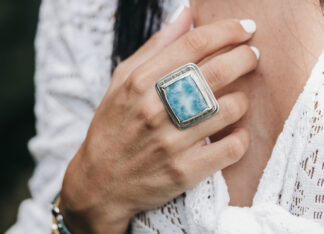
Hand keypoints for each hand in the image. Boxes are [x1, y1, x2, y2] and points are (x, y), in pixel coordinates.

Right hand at [60, 8, 257, 233]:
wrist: (101, 181)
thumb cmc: (113, 127)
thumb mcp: (121, 81)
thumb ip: (155, 47)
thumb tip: (186, 13)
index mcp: (139, 83)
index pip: (194, 45)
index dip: (227, 31)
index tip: (245, 28)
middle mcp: (154, 110)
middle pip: (216, 72)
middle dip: (245, 57)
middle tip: (252, 56)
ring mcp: (170, 143)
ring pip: (230, 109)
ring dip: (242, 100)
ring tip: (236, 99)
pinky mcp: (184, 172)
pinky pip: (231, 148)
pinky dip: (240, 138)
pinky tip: (234, 132)